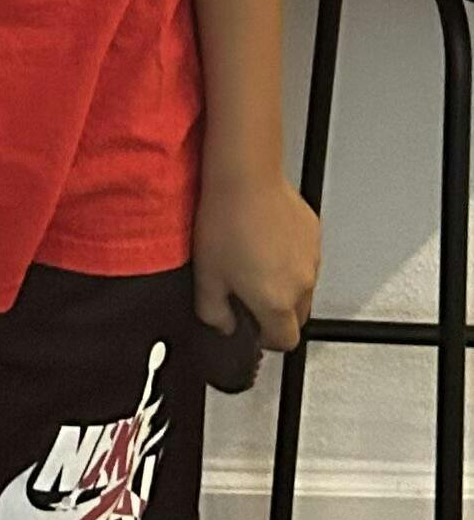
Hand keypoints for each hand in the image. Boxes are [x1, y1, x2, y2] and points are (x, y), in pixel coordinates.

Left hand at [194, 167, 319, 352]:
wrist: (245, 178)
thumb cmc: (225, 223)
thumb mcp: (205, 277)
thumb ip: (214, 314)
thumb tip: (224, 326)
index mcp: (276, 303)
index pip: (285, 342)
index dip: (267, 339)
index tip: (252, 326)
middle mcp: (301, 285)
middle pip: (297, 318)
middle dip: (277, 314)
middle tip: (250, 294)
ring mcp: (312, 260)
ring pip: (303, 288)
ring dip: (285, 285)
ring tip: (255, 260)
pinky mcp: (314, 236)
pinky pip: (306, 260)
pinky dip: (291, 259)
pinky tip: (266, 240)